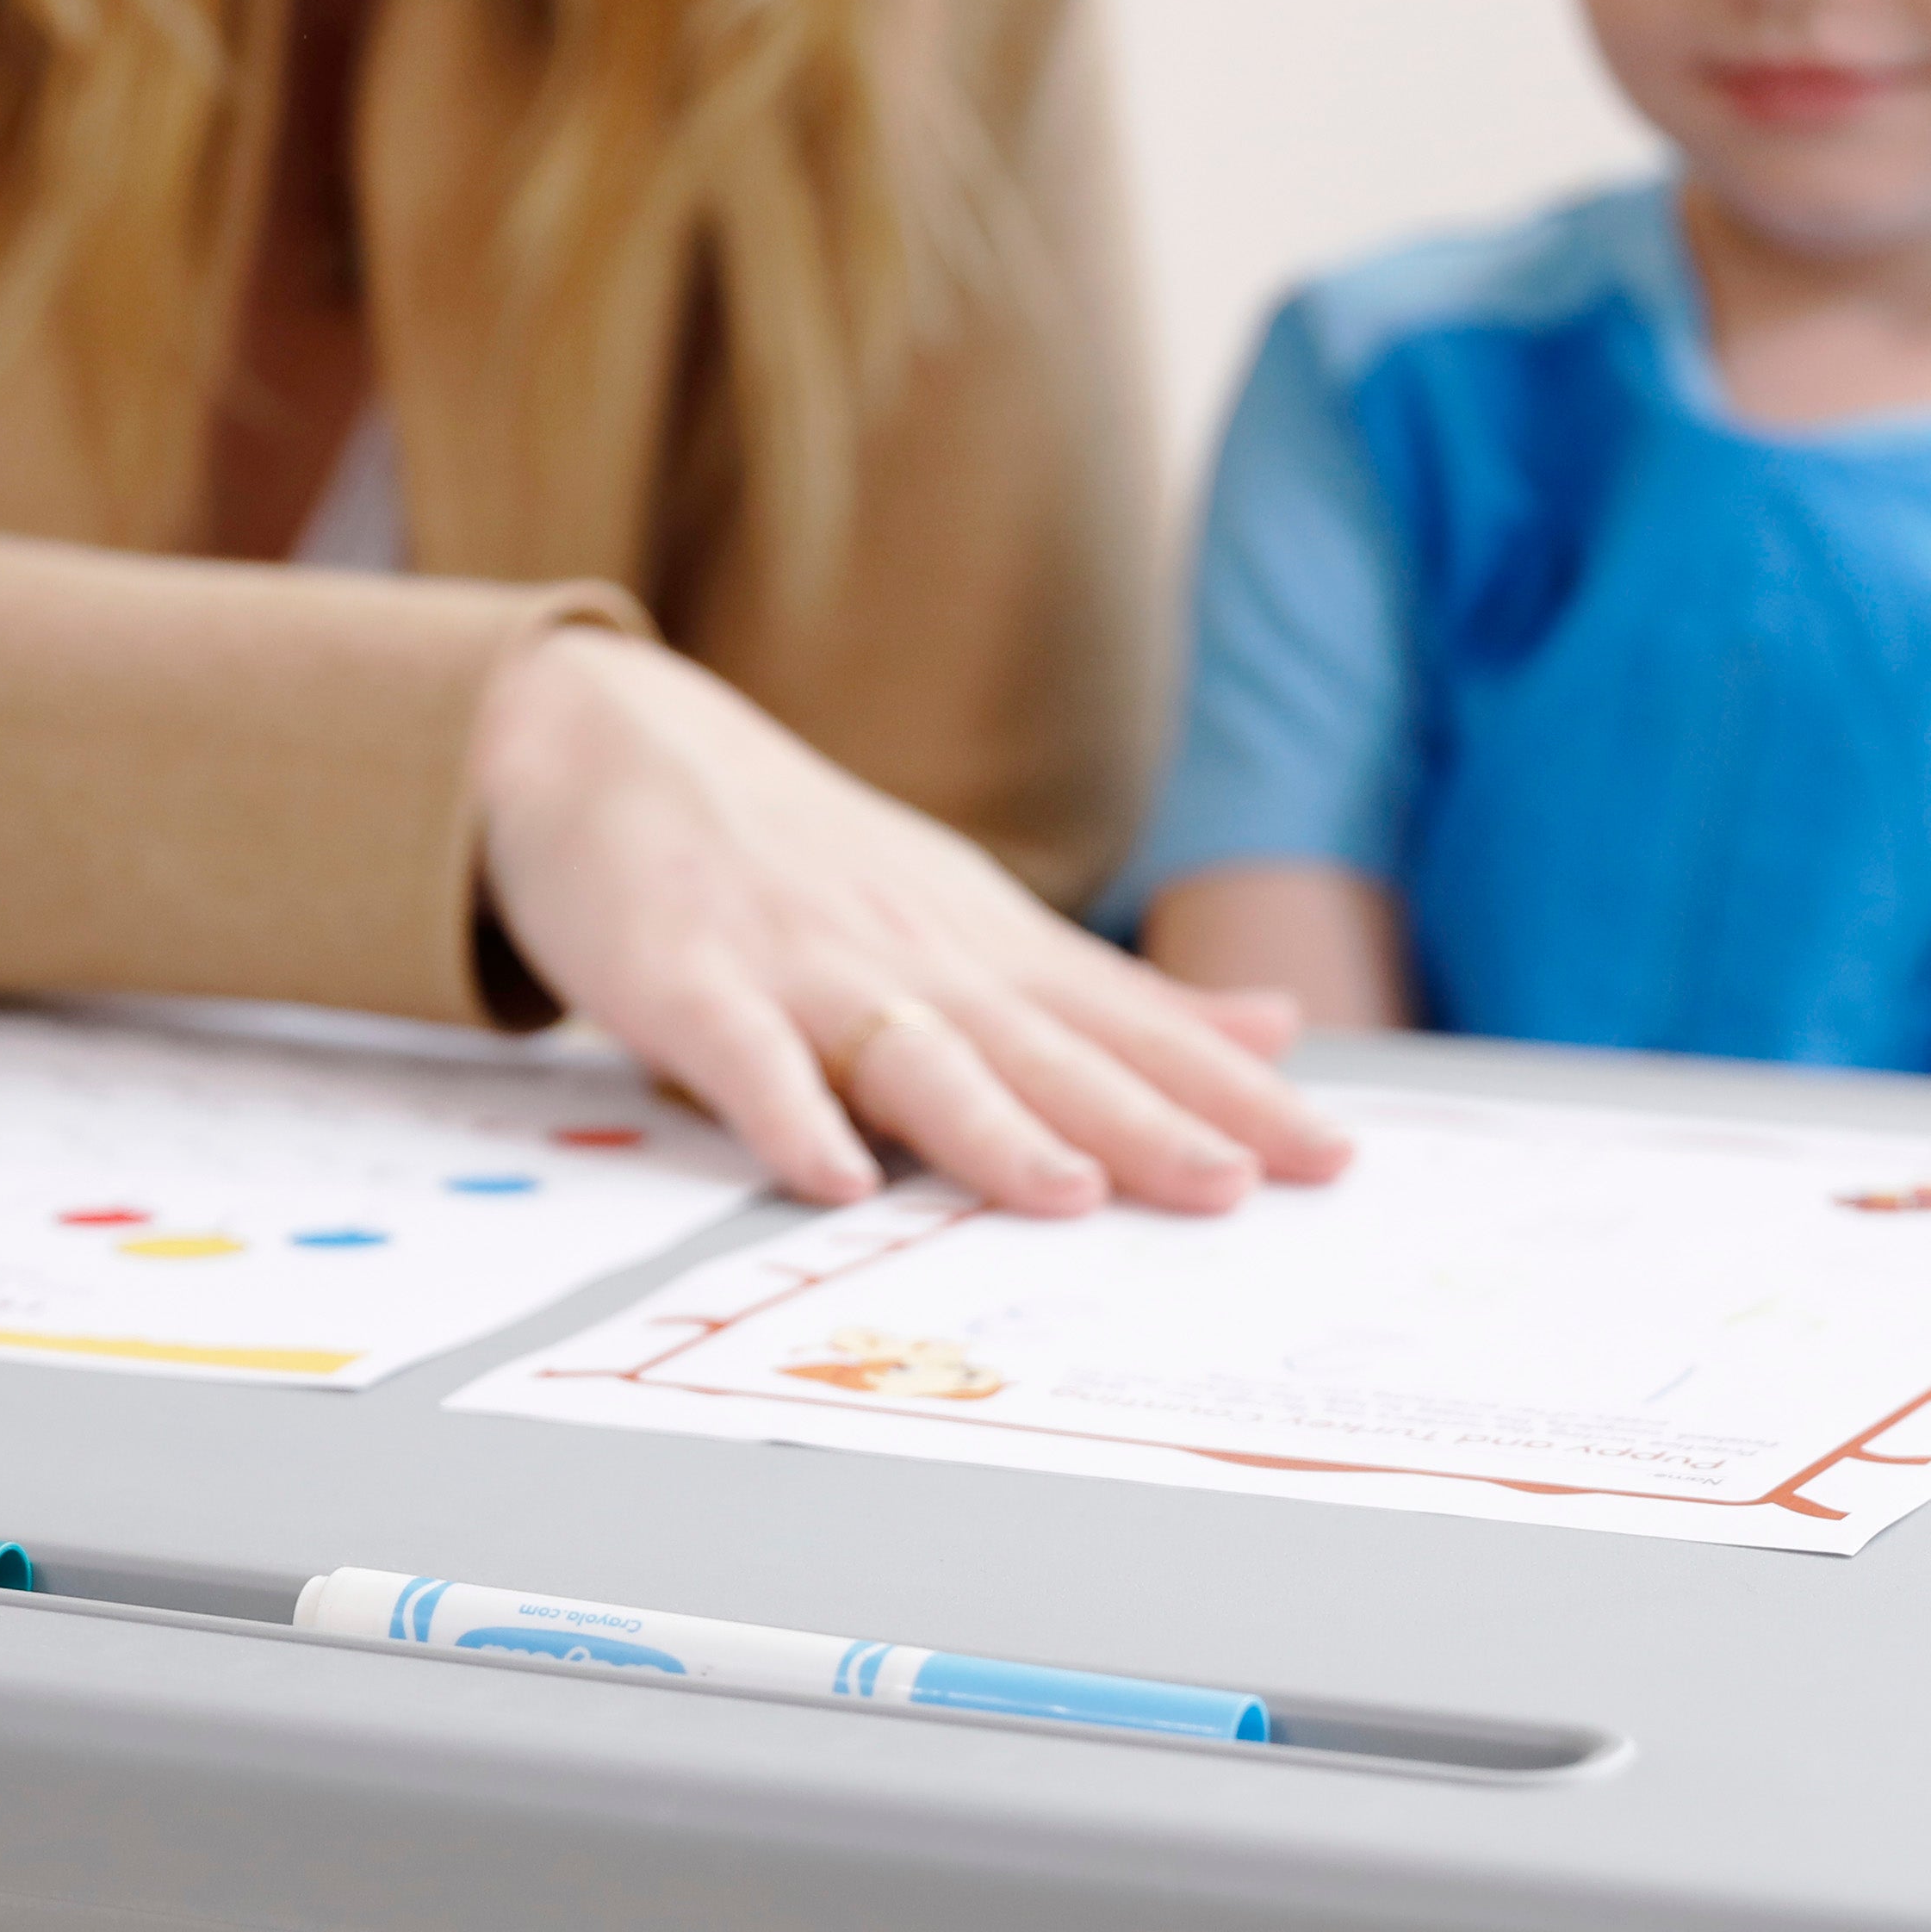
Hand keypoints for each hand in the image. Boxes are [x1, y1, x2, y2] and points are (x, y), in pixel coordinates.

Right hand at [472, 630, 1350, 1212]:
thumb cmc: (796, 855)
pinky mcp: (687, 981)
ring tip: (1070, 1192)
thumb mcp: (974, 911)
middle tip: (1242, 1184)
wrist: (603, 739)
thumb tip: (1271, 1032)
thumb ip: (1112, 994)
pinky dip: (787, 1115)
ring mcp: (800, 966)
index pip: (1130, 1028)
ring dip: (991, 1126)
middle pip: (1048, 1049)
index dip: (1227, 1092)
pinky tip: (833, 1180)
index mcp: (986, 946)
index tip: (1327, 1155)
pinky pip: (742, 1059)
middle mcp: (915, 953)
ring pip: (914, 1056)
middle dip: (1147, 1118)